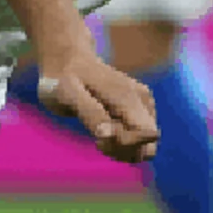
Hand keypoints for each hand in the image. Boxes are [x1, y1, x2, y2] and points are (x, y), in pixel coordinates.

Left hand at [29, 46, 158, 161]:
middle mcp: (143, 100)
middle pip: (148, 146)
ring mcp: (146, 105)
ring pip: (144, 147)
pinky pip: (138, 141)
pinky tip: (103, 129)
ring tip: (97, 133)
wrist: (69, 61)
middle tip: (96, 140)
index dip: (124, 145)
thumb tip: (106, 134)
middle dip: (122, 150)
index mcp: (128, 96)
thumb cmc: (64, 79)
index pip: (147, 134)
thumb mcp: (68, 94)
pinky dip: (121, 143)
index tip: (98, 139)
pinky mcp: (142, 111)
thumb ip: (90, 113)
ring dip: (120, 149)